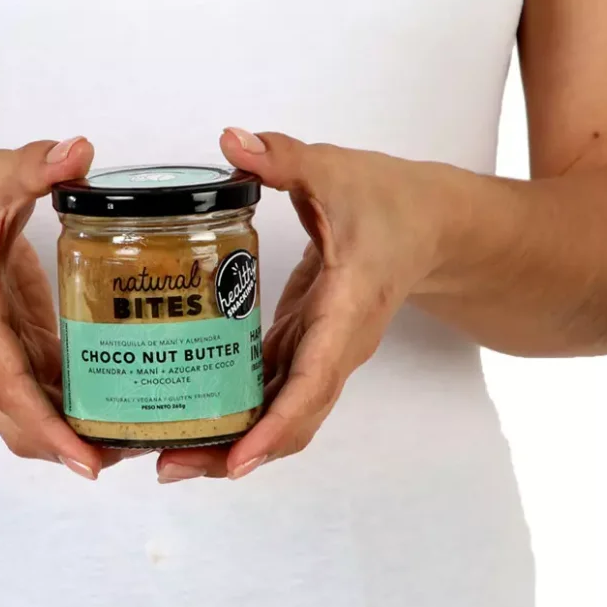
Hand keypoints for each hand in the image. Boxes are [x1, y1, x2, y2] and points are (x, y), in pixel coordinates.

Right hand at [0, 137, 121, 479]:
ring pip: (23, 417)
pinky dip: (67, 411)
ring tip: (132, 440)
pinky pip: (33, 395)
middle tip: (132, 451)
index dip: (48, 425)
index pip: (8, 383)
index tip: (86, 460)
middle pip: (17, 418)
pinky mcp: (4, 351)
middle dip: (70, 446)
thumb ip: (35, 166)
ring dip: (70, 437)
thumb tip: (79, 152)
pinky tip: (113, 410)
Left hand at [156, 129, 452, 482]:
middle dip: (236, 452)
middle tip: (172, 465)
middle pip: (291, 420)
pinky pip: (276, 393)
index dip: (274, 426)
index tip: (238, 459)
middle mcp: (337, 347)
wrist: (435, 223)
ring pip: (283, 416)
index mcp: (348, 312)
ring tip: (172, 458)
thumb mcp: (338, 172)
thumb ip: (285, 157)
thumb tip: (232, 141)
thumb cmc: (394, 203)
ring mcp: (323, 352)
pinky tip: (194, 419)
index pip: (314, 382)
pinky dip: (240, 414)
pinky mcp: (308, 346)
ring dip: (233, 442)